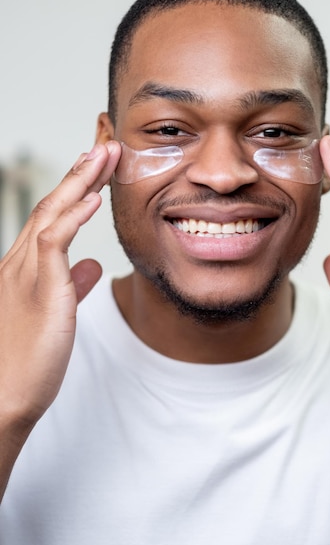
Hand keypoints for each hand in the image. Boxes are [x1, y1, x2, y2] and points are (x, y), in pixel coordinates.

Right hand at [0, 141, 120, 429]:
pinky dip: (73, 217)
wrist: (4, 398)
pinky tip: (92, 198)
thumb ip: (70, 285)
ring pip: (51, 214)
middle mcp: (20, 263)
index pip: (51, 218)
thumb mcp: (55, 313)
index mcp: (25, 268)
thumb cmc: (28, 360)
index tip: (95, 169)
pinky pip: (53, 243)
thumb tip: (89, 265)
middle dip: (80, 173)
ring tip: (104, 155)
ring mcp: (25, 273)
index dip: (74, 190)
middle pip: (51, 206)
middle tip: (104, 145)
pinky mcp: (37, 289)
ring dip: (80, 181)